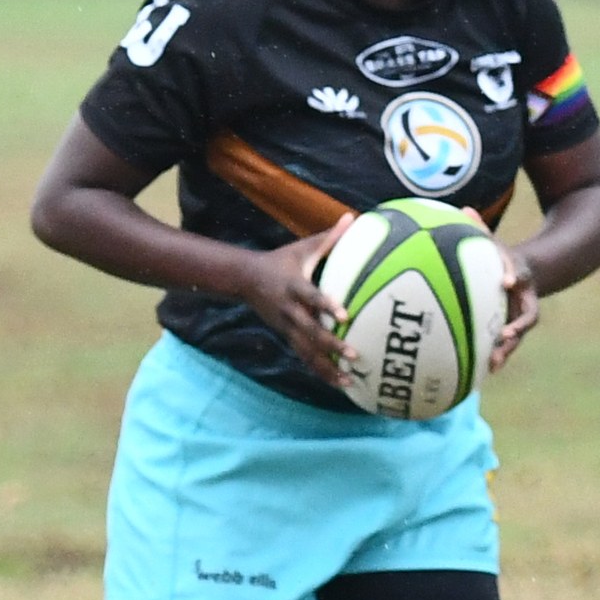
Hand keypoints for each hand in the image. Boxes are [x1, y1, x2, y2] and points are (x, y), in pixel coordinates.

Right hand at [231, 213, 354, 386]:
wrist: (245, 279)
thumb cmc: (281, 261)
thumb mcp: (302, 248)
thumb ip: (330, 236)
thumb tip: (353, 216)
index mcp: (294, 286)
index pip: (311, 297)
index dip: (326, 306)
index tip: (345, 315)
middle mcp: (290, 310)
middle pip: (310, 331)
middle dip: (331, 345)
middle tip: (354, 354)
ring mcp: (287, 327)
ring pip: (307, 351)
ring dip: (327, 367)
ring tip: (349, 381)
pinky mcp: (287, 337)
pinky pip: (304, 357)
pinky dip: (321, 372)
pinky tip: (340, 383)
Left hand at [488, 246, 538, 372]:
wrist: (506, 269)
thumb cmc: (507, 260)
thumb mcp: (511, 257)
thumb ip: (512, 266)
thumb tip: (508, 281)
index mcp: (528, 301)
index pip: (529, 316)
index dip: (520, 325)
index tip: (507, 332)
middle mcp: (520, 316)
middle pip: (519, 335)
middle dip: (508, 346)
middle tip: (496, 356)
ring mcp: (509, 323)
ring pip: (507, 343)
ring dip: (500, 355)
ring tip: (490, 366)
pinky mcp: (496, 326)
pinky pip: (493, 341)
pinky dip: (486, 353)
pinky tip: (473, 365)